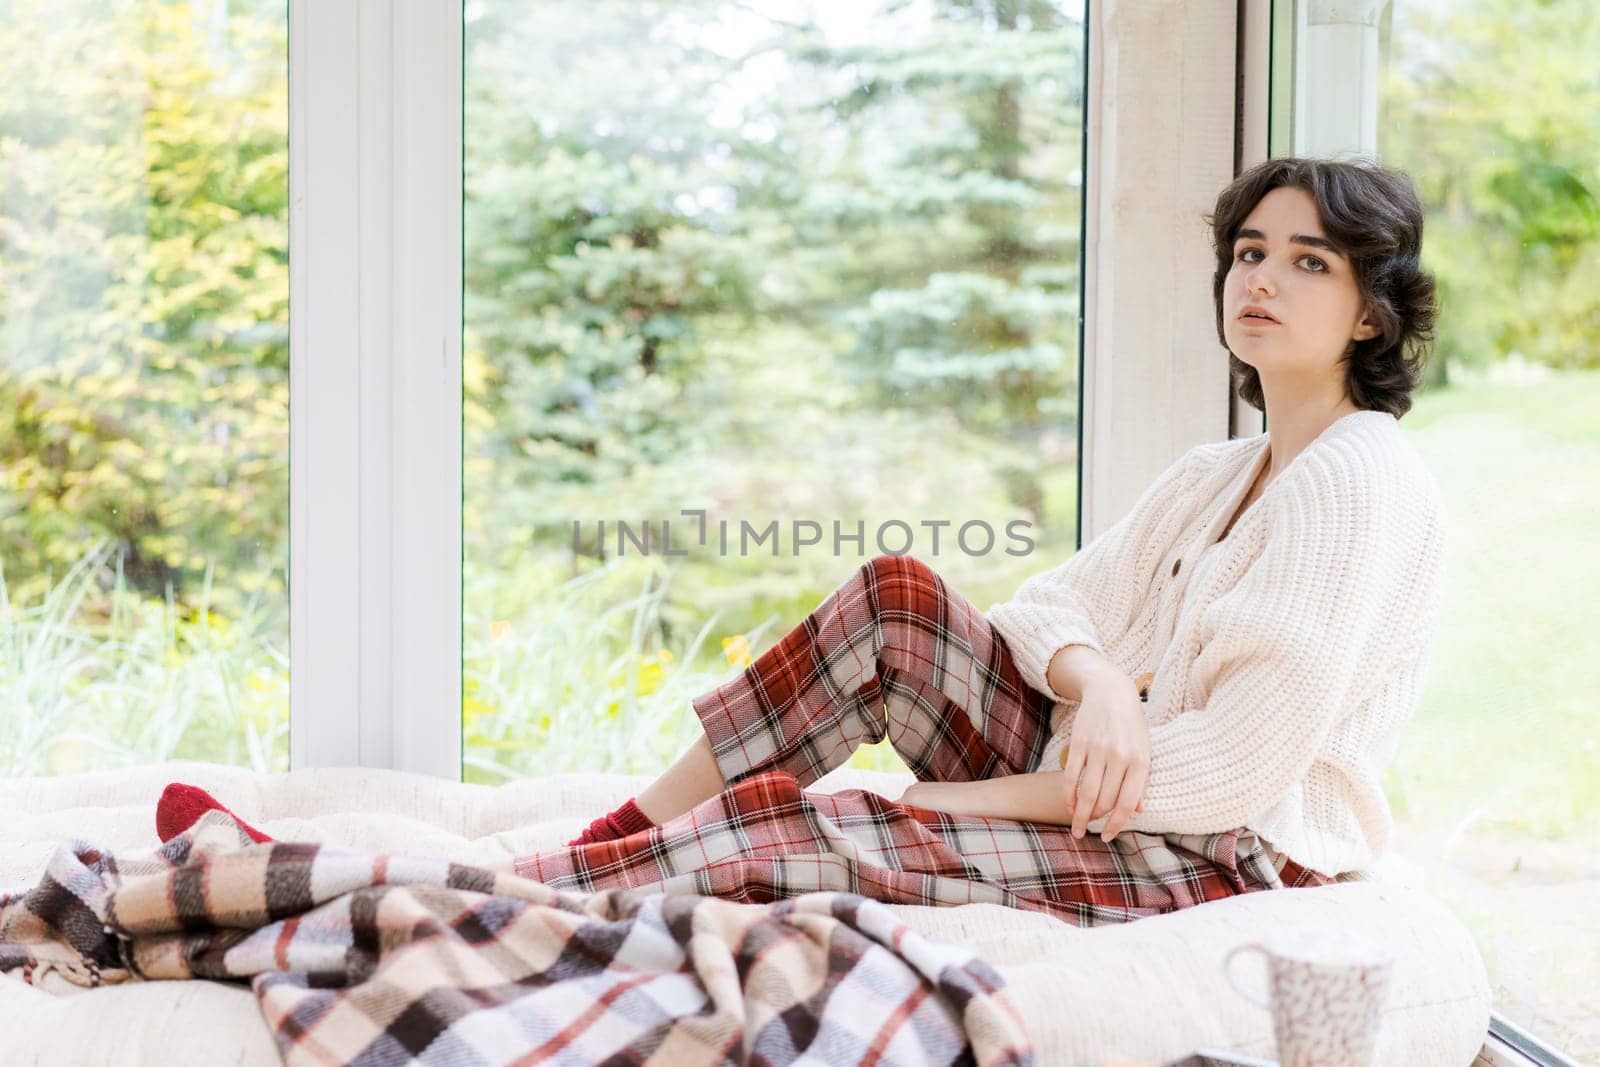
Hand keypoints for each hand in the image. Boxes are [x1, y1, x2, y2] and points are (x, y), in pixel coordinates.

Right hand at [1060, 671, 1150, 842]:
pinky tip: (1068, 805)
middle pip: (1104, 801)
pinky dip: (1068, 795)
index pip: (1127, 803)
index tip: (1107, 836)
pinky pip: (1071, 776)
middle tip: (1087, 831)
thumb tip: (1139, 810)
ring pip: (1086, 792)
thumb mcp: (1144, 750)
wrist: (1111, 692)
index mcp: (1140, 762)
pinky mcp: (1079, 743)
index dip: (1116, 824)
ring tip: (1076, 826)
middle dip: (1094, 821)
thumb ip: (1141, 781)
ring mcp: (1098, 749)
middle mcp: (1120, 757)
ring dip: (1079, 814)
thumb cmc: (1131, 726)